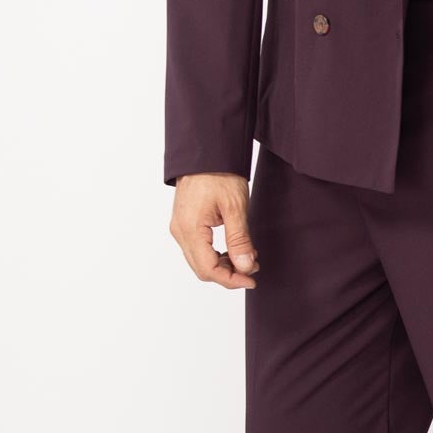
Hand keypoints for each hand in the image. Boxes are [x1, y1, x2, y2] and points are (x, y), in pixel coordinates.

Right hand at [169, 172, 258, 287]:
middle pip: (202, 269)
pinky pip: (197, 249)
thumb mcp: (235, 208)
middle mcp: (180, 231)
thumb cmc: (219, 174)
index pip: (208, 269)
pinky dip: (215, 254)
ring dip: (223, 265)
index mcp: (190, 229)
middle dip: (228, 275)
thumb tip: (244, 267)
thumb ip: (239, 240)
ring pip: (199, 260)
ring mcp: (180, 227)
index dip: (231, 279)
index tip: (251, 279)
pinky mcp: (184, 223)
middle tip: (252, 271)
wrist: (205, 153)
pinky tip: (233, 249)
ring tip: (247, 258)